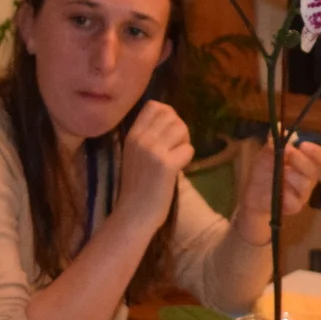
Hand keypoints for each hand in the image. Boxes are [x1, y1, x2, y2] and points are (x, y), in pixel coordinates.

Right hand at [116, 101, 193, 228]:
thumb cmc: (137, 187)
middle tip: (177, 147)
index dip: (168, 114)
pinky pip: (188, 149)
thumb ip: (147, 138)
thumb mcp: (134, 155)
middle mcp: (141, 139)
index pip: (154, 106)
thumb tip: (170, 121)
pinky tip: (179, 168)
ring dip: (185, 142)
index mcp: (132, 135)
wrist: (133, 214)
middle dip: (179, 128)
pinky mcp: (166, 165)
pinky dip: (188, 158)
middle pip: (171, 115)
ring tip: (178, 157)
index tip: (169, 133)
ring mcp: (153, 150)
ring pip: (181, 128)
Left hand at [232, 136, 320, 246]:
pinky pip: (295, 201)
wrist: (253, 193)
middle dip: (300, 159)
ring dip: (290, 175)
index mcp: (307, 162)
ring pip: (305, 184)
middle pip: (314, 170)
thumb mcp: (266, 153)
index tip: (303, 145)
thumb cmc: (264, 171)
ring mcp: (303, 193)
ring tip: (277, 173)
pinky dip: (284, 193)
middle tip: (286, 152)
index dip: (318, 152)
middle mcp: (309, 178)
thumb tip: (278, 127)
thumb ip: (273, 142)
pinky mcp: (295, 206)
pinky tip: (276, 190)